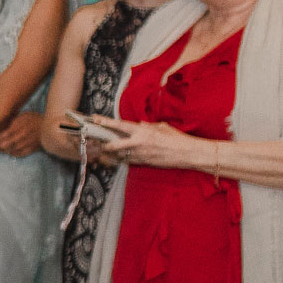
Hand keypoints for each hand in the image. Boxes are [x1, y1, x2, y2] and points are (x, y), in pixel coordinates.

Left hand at [0, 110, 42, 157]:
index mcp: (19, 126)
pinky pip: (19, 154)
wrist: (50, 126)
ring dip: (2, 150)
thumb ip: (11, 121)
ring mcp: (27, 143)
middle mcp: (22, 135)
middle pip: (6, 144)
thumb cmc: (34, 119)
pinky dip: (12, 153)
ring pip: (11, 150)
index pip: (3, 134)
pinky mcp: (32, 149)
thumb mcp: (22, 115)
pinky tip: (8, 151)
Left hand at [86, 115, 202, 169]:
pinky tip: (118, 156)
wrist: (187, 153)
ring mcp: (140, 154)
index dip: (106, 122)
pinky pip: (128, 161)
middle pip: (113, 144)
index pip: (120, 125)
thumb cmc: (176, 138)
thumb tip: (139, 124)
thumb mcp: (161, 127)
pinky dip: (121, 158)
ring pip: (118, 154)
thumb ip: (148, 126)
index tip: (95, 119)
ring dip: (111, 152)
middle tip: (98, 141)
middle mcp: (139, 143)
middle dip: (104, 143)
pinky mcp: (143, 163)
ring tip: (105, 149)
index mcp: (143, 131)